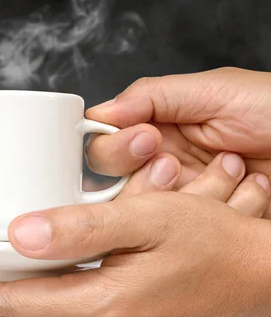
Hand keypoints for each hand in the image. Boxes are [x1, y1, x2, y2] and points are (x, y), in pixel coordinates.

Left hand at [0, 154, 270, 316]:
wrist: (255, 270)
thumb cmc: (210, 244)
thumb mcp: (147, 221)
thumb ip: (82, 229)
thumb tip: (19, 233)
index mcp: (102, 306)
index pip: (12, 302)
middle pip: (18, 309)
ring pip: (38, 307)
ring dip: (7, 284)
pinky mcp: (118, 315)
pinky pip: (61, 304)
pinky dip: (37, 284)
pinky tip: (33, 259)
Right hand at [84, 68, 270, 212]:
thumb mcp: (214, 90)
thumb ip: (152, 95)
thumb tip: (99, 112)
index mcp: (159, 123)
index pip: (107, 135)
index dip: (113, 140)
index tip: (143, 138)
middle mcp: (161, 158)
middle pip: (110, 173)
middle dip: (130, 165)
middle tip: (165, 156)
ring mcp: (179, 191)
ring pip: (134, 203)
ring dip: (160, 194)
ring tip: (203, 176)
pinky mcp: (197, 220)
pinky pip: (169, 225)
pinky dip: (185, 216)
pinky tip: (217, 201)